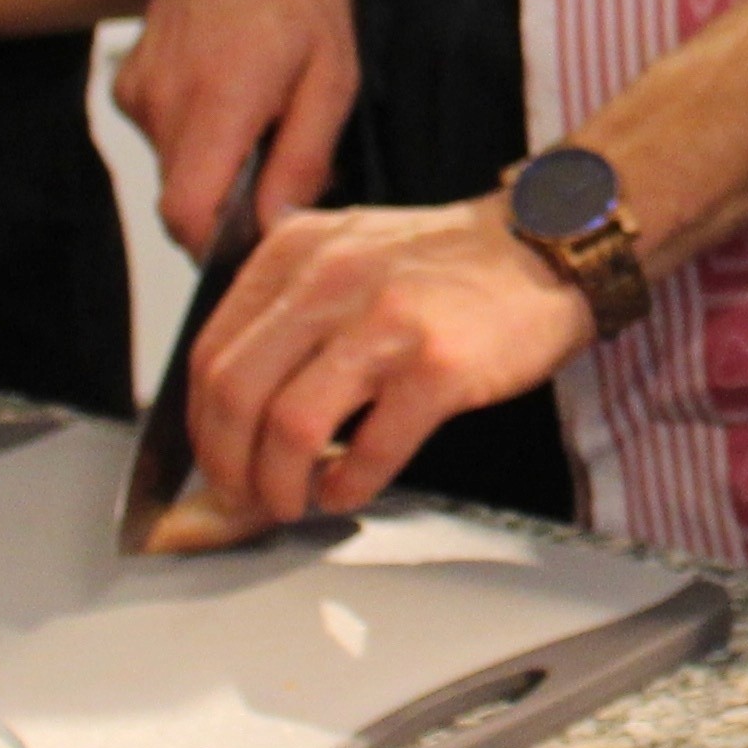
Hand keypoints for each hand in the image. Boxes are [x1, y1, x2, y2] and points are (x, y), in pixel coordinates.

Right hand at [116, 0, 359, 251]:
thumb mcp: (333, 78)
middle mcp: (163, 102)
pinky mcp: (129, 78)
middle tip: (285, 169)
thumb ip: (302, 159)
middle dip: (233, 205)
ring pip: (176, 168)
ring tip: (266, 113)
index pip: (187, 216)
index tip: (259, 244)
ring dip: (220, 162)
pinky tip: (236, 89)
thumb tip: (278, 228)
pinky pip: (164, 134)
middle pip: (183, 200)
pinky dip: (199, 132)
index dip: (221, 246)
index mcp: (217, 103)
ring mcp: (138, 89)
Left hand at [187, 196, 588, 522]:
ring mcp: (385, 319)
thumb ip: (290, 309)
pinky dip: (347, 484)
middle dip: (227, 466)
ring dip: (279, 485)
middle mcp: (331, 278)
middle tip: (243, 497)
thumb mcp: (349, 253)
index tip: (215, 459)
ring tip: (294, 501)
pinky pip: (368, 447)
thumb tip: (233, 409)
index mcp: (296, 252)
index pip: (209, 351)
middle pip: (234, 393)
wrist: (547, 246)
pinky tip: (348, 489)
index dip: (199, 425)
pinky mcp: (438, 364)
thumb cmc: (451, 265)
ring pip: (288, 425)